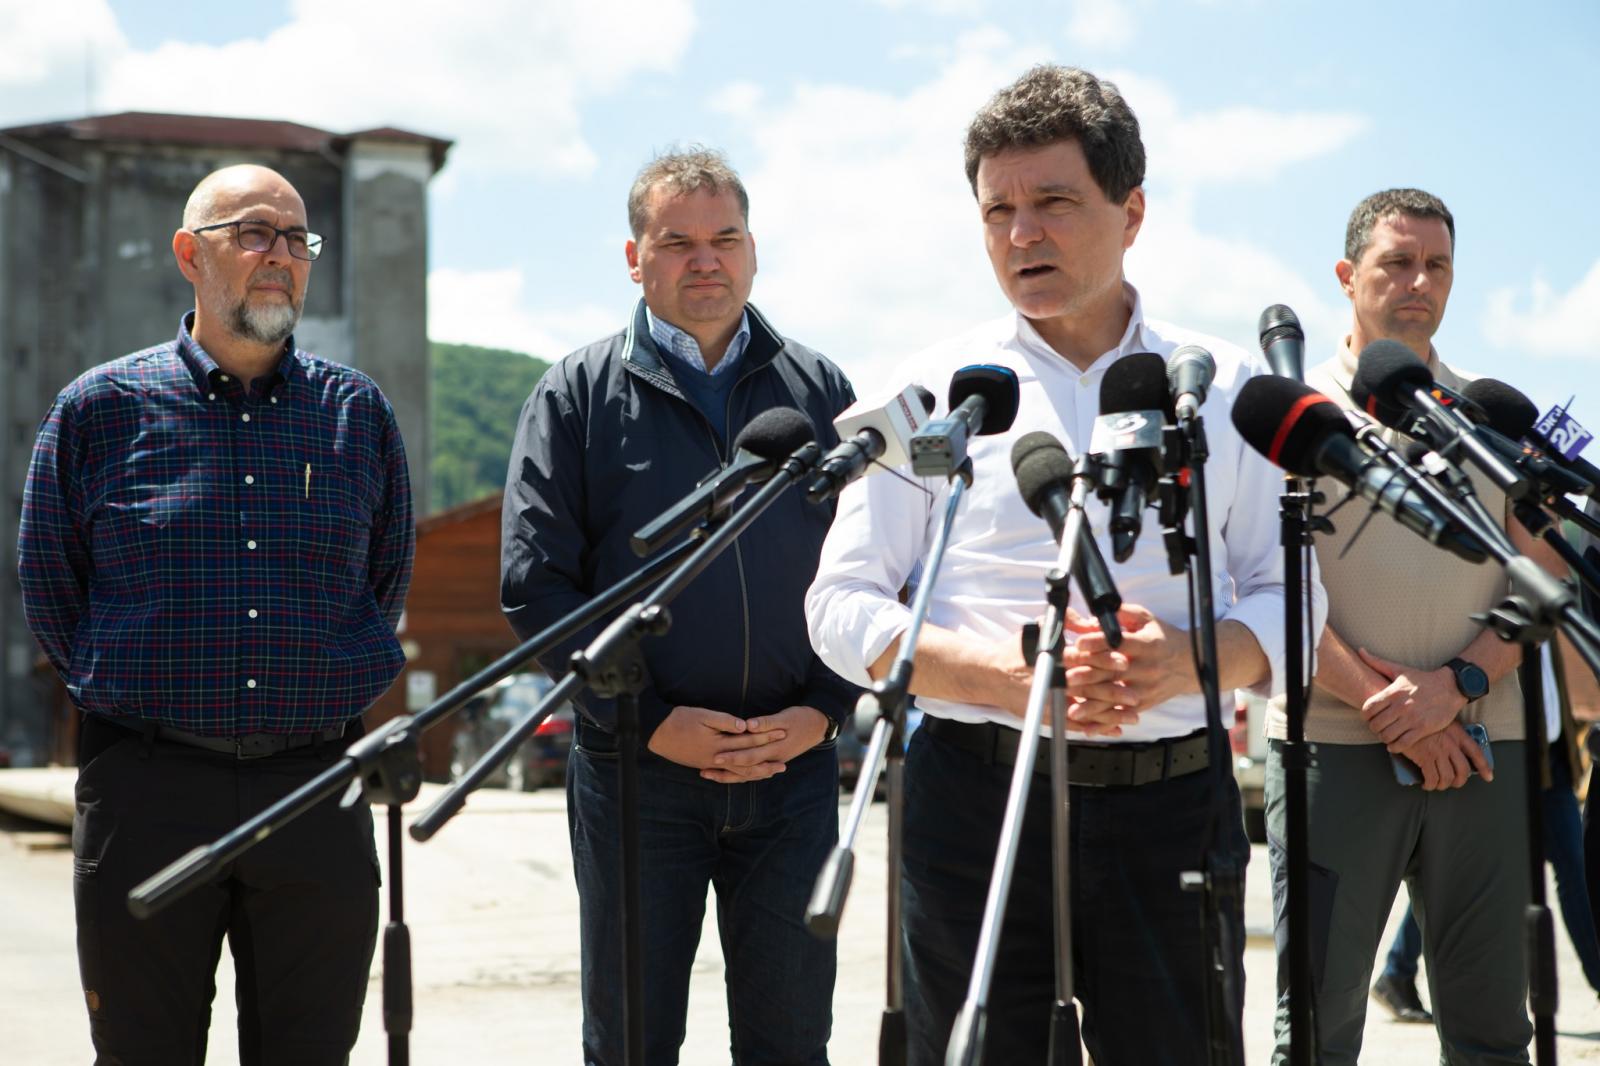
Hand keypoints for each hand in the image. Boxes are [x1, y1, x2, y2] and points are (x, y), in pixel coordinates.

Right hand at [648, 705, 785, 773]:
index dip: (766, 736)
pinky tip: (747, 775)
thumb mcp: (702, 715)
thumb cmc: (679, 720)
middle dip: (766, 761)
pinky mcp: (704, 765)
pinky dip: (740, 776)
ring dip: (756, 773)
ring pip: (738, 772)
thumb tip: (746, 726)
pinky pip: (727, 775)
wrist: (657, 733)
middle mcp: (717, 758)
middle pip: (747, 762)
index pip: (748, 740)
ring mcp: (710, 764)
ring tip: (771, 773)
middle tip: (785, 763)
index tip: (782, 732)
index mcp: (719, 744)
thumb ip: (725, 721)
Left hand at [699, 706, 829, 783]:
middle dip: (725, 770)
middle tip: (705, 771)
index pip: (749, 756)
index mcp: (774, 749)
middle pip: (745, 769)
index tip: (715, 758)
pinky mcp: (772, 759)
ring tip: (710, 775)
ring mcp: (773, 761)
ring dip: (729, 775)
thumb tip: (749, 725)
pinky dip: (739, 773)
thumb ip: (766, 722)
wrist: (818, 726)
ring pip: (748, 773)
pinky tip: (727, 773)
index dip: (732, 758)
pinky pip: (753, 771)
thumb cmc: (800, 718)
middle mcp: (773, 758)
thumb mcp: (785, 717)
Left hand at [1060, 604, 1196, 733]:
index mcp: (1146, 644)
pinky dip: (1106, 722)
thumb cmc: (1164, 638)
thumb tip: (1097, 614)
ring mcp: (1145, 688)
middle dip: (1089, 676)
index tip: (1080, 644)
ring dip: (1094, 705)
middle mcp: (1145, 668)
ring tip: (1073, 710)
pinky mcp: (1144, 703)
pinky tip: (1089, 727)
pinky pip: (1123, 714)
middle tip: (1067, 678)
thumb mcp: (1147, 619)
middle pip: (1114, 673)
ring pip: (1116, 698)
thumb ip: (1123, 613)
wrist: (1191, 665)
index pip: (1120, 643)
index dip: (1099, 643)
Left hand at [1357, 648, 1465, 748]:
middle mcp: (1401, 706)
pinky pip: (1403, 743)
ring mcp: (1412, 718)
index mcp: (1393, 693)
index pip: (1368, 709)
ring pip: (1387, 736)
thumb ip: (1377, 662)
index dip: (1365, 715)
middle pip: (1375, 725)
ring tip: (1386, 735)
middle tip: (1378, 727)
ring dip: (1384, 738)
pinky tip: (1394, 744)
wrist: (1451, 687)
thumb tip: (1360, 650)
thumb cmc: (1422, 680)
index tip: (1369, 717)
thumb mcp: (1399, 670)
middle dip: (1374, 728)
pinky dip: (1395, 746)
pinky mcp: (1424, 728)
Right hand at [1393, 721, 1492, 789]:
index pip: (1476, 753)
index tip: (1488, 777)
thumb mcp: (1440, 723)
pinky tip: (1426, 784)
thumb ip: (1450, 736)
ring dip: (1443, 785)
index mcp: (1457, 734)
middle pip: (1463, 770)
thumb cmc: (1419, 719)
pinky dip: (1430, 785)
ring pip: (1448, 777)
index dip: (1484, 767)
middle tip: (1453, 783)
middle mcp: (1451, 744)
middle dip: (1459, 781)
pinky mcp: (1424, 757)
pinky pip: (1432, 778)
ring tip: (1437, 784)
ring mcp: (1438, 751)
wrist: (1402, 716)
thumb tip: (1453, 754)